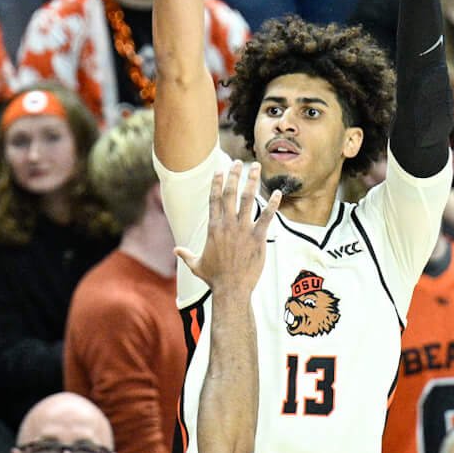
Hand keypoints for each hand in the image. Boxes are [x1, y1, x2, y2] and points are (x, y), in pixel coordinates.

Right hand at [174, 161, 277, 298]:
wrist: (231, 289)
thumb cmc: (214, 278)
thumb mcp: (196, 265)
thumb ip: (186, 255)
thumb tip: (175, 250)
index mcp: (213, 228)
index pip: (214, 199)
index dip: (217, 182)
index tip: (220, 169)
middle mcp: (228, 225)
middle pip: (230, 194)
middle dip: (234, 175)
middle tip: (239, 162)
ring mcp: (243, 230)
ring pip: (248, 200)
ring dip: (252, 181)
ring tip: (256, 167)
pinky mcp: (258, 238)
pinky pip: (267, 217)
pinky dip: (273, 204)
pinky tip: (278, 193)